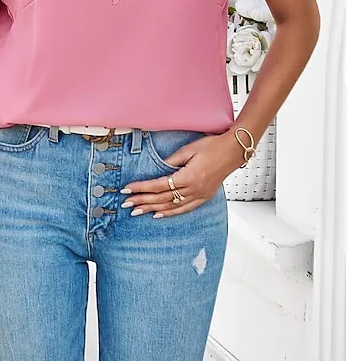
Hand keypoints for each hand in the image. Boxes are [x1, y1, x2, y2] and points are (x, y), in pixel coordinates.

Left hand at [120, 131, 243, 217]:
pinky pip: (184, 208)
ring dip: (152, 209)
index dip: (141, 188)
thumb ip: (171, 160)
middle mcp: (193, 189)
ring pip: (171, 206)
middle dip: (142, 201)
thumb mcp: (189, 150)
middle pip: (162, 198)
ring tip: (137, 211)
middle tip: (126, 204)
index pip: (158, 185)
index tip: (127, 189)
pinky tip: (159, 214)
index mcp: (188, 177)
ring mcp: (199, 195)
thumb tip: (157, 167)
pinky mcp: (204, 196)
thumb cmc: (212, 146)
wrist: (233, 151)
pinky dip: (170, 212)